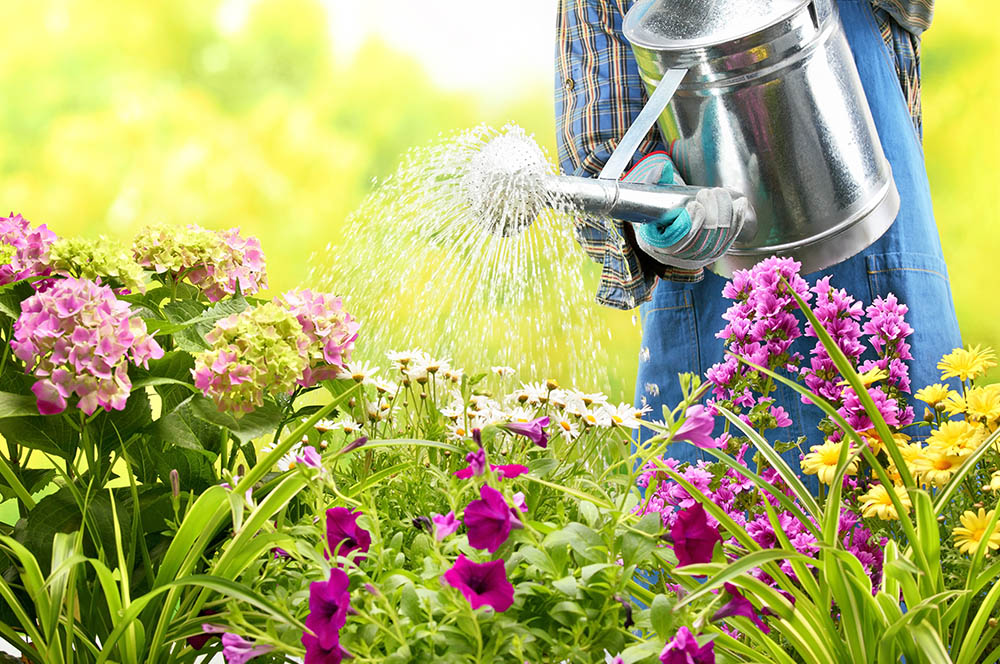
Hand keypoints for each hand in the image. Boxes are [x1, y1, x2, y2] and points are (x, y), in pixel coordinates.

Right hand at [622, 153, 747, 270]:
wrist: (668, 223)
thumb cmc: (659, 208)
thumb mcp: (651, 195)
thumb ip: (654, 180)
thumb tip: (663, 169)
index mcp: (658, 244)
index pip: (676, 242)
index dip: (689, 225)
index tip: (696, 205)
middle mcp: (678, 255)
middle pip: (700, 242)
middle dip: (710, 216)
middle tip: (709, 193)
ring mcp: (697, 256)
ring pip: (716, 242)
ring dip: (723, 216)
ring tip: (721, 194)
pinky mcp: (713, 252)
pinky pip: (728, 241)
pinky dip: (736, 222)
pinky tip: (740, 204)